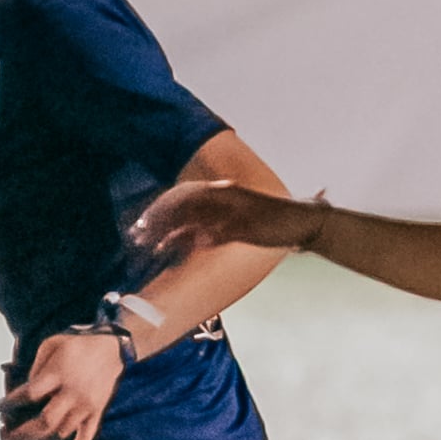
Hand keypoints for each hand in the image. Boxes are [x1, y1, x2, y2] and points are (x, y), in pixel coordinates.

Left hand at [0, 326, 125, 439]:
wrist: (113, 349)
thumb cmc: (76, 345)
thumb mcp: (51, 344)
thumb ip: (35, 367)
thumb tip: (23, 391)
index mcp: (59, 374)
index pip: (30, 394)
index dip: (11, 403)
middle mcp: (73, 393)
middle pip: (44, 422)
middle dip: (21, 434)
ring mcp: (86, 407)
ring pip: (60, 434)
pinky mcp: (96, 415)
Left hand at [134, 166, 312, 266]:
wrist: (301, 220)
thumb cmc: (265, 222)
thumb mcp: (233, 221)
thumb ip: (210, 225)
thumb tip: (185, 237)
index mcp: (222, 191)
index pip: (182, 195)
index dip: (159, 209)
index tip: (139, 225)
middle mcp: (226, 195)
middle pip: (184, 203)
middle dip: (159, 220)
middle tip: (139, 237)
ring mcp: (237, 210)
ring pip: (198, 217)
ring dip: (175, 232)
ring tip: (156, 248)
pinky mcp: (250, 226)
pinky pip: (224, 231)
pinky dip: (206, 238)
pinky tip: (191, 248)